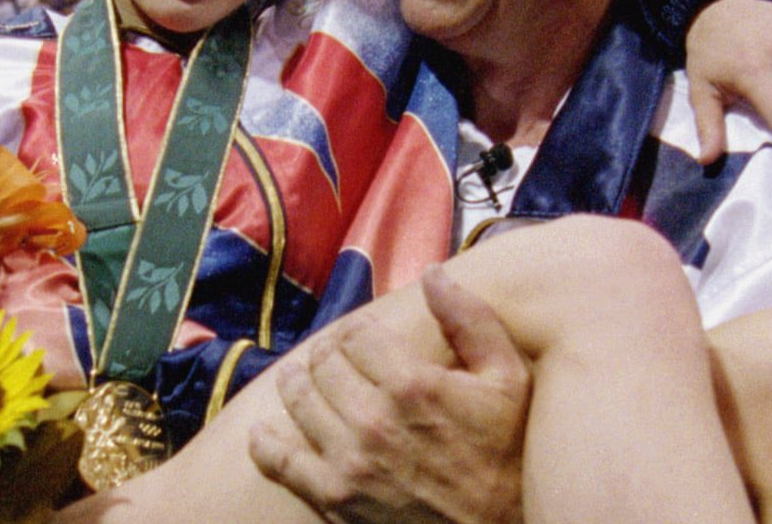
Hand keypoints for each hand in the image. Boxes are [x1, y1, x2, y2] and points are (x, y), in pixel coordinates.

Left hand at [249, 266, 529, 523]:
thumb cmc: (509, 453)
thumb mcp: (510, 379)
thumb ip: (471, 320)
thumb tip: (433, 274)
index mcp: (412, 383)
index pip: (356, 334)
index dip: (357, 329)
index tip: (362, 336)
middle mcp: (374, 418)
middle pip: (324, 363)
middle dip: (327, 353)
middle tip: (333, 356)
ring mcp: (350, 460)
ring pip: (299, 401)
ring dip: (296, 383)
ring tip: (299, 379)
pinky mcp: (335, 498)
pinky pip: (281, 462)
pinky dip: (265, 443)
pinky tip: (262, 432)